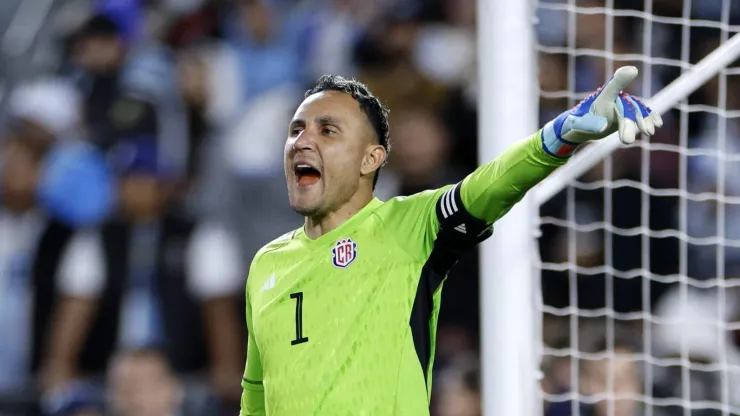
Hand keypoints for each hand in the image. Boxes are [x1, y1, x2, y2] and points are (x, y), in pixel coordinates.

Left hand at [542, 66, 662, 156]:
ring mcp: (622, 104)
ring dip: (644, 120)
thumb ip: (590, 124)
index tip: (631, 70)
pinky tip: (658, 124)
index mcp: (601, 98)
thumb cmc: (578, 124)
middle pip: (627, 106)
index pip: (612, 87)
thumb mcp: (580, 125)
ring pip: (637, 109)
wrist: (580, 126)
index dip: (621, 78)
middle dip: (631, 121)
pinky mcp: (627, 112)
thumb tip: (603, 127)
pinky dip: (650, 116)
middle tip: (628, 140)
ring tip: (648, 133)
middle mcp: (614, 98)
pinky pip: (641, 112)